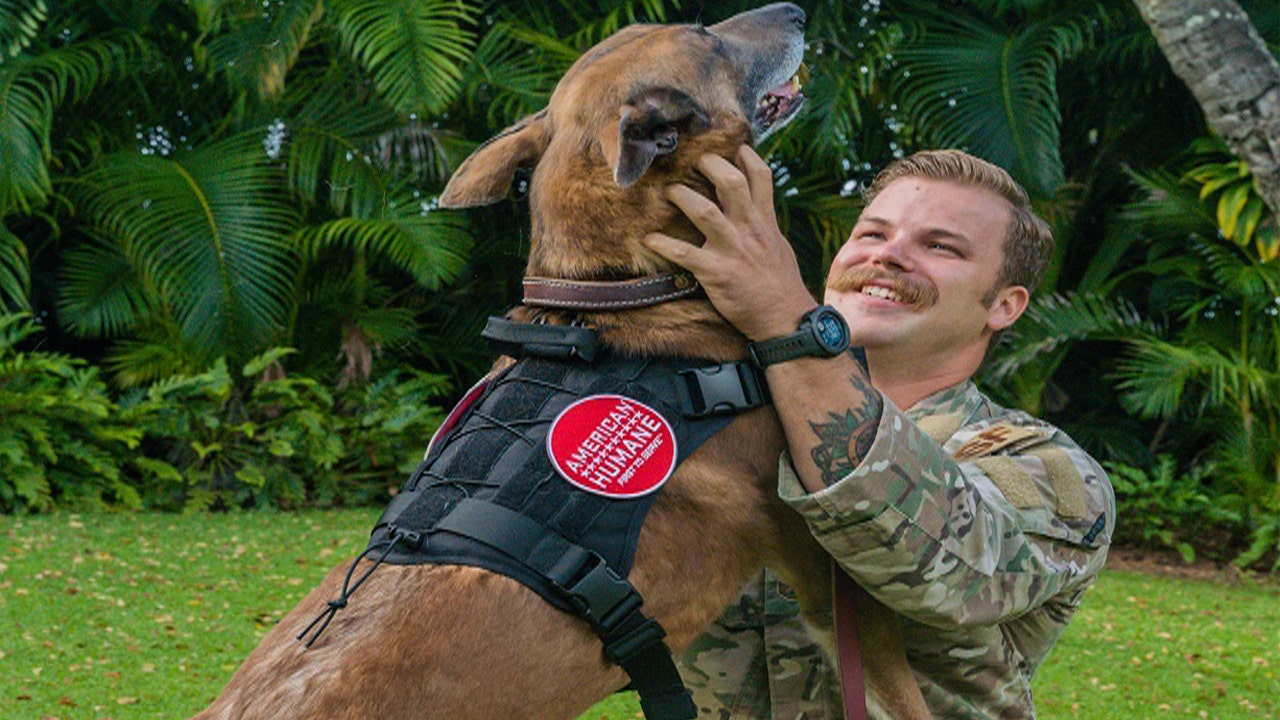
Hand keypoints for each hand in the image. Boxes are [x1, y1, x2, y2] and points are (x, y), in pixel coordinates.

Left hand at [642, 146, 815, 340]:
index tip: (730, 144)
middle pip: (730, 182)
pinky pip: (684, 253)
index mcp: (765, 221)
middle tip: (691, 160)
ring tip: (667, 190)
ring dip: (681, 196)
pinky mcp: (716, 272)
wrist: (784, 319)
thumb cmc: (780, 283)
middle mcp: (749, 229)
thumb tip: (754, 206)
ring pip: (704, 210)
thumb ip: (763, 223)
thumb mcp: (778, 245)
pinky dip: (663, 244)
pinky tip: (647, 239)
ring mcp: (732, 249)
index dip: (745, 155)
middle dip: (709, 164)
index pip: (761, 176)